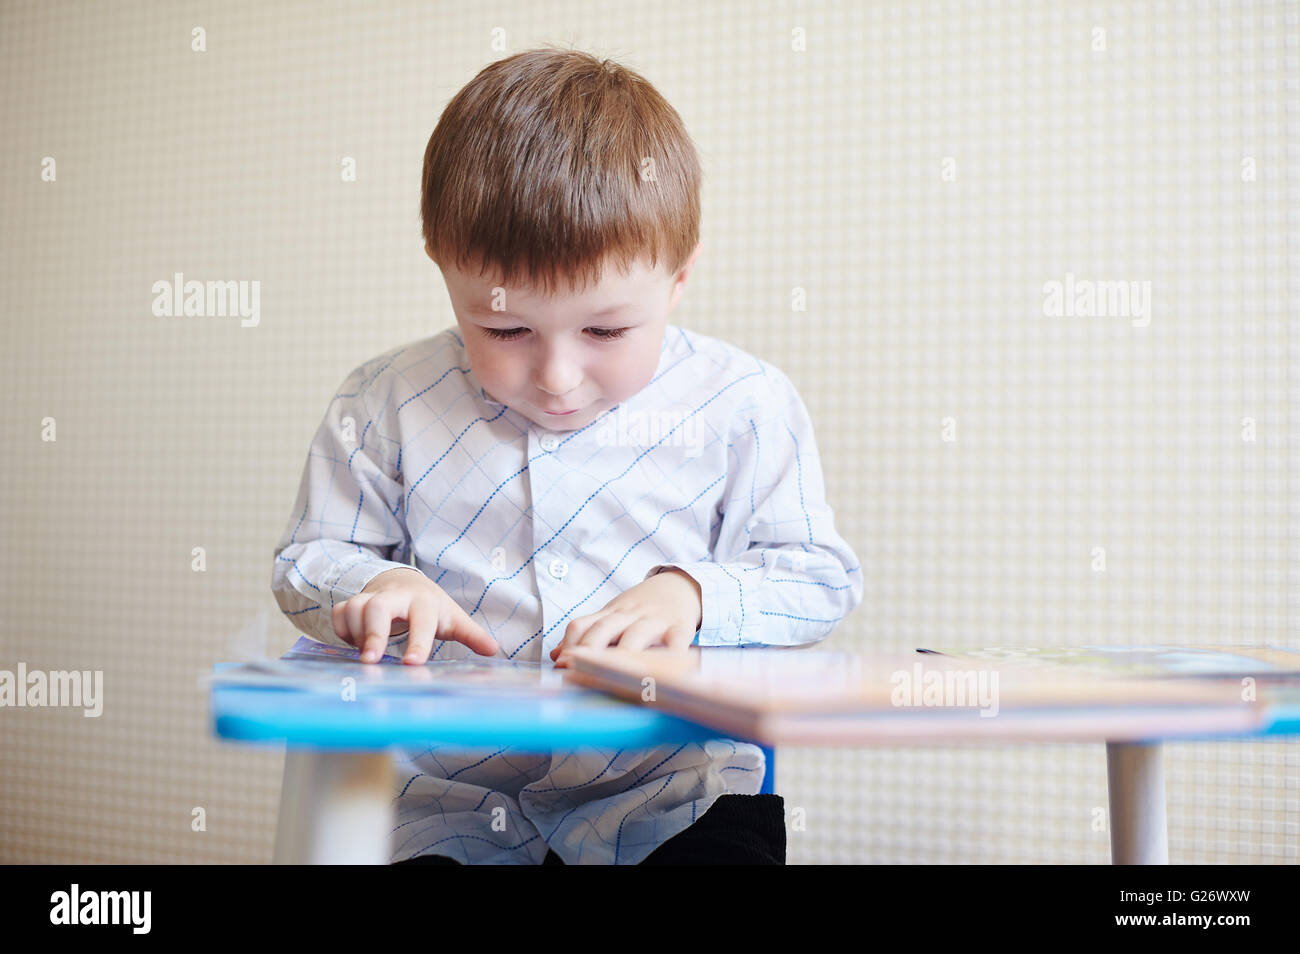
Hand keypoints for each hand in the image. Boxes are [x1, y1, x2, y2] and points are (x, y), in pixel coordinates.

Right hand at [332, 567, 498, 663]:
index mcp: (423, 602)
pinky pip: (338, 614)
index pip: (421, 619)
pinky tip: (354, 644)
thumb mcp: (453, 619)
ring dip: (355, 633)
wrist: (404, 583)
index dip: (418, 641)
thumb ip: (471, 635)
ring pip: (353, 608)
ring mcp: (371, 597)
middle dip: (373, 633)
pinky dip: (341, 630)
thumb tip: (494, 650)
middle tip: (371, 661)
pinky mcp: (352, 602)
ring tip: (366, 655)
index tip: (413, 664)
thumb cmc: (431, 608)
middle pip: (377, 607)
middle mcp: (394, 597)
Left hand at [550, 568, 701, 667]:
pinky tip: (663, 672)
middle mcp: (630, 615)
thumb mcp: (612, 617)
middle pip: (605, 629)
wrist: (681, 586)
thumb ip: (587, 635)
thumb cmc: (641, 610)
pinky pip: (675, 641)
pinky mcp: (681, 627)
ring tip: (614, 674)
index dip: (570, 643)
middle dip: (590, 649)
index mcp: (609, 614)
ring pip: (636, 635)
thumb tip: (556, 656)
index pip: (583, 624)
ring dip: (624, 654)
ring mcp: (655, 620)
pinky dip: (670, 655)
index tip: (560, 664)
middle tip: (578, 670)